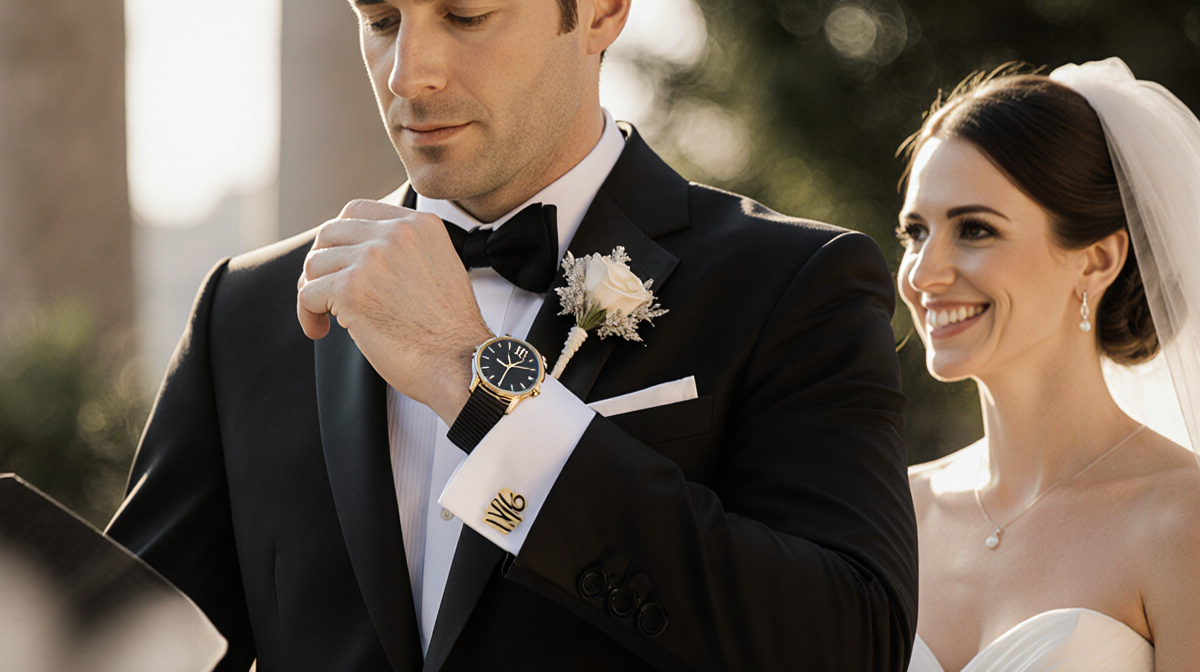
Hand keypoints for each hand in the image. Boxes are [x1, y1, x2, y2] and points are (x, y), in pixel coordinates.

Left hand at [297, 199, 492, 422]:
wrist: (461, 363)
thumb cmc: (449, 331)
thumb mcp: (438, 268)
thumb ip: (405, 251)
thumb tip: (357, 254)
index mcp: (420, 224)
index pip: (358, 210)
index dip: (341, 238)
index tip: (340, 264)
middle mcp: (397, 232)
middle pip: (330, 232)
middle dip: (322, 263)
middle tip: (324, 292)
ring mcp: (373, 258)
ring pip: (315, 263)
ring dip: (314, 291)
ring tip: (325, 317)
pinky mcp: (352, 289)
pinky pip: (307, 294)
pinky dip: (307, 314)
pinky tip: (320, 330)